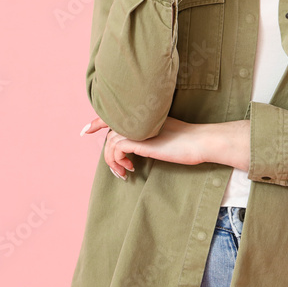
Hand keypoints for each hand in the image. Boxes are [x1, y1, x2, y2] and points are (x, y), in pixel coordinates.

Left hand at [81, 115, 208, 179]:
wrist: (200, 141)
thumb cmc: (187, 141)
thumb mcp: (163, 134)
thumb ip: (147, 134)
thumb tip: (133, 146)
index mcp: (144, 114)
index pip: (114, 114)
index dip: (98, 121)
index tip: (86, 131)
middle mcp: (138, 117)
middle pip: (110, 131)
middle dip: (108, 151)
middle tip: (118, 168)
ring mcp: (138, 127)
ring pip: (111, 142)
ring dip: (113, 161)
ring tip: (124, 172)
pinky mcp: (139, 139)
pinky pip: (116, 149)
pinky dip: (117, 161)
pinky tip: (130, 169)